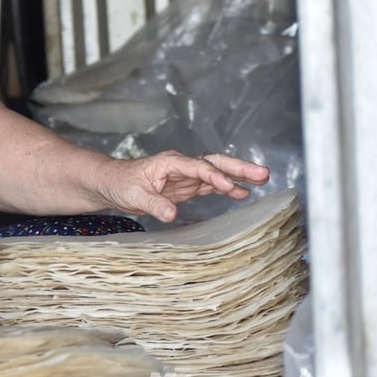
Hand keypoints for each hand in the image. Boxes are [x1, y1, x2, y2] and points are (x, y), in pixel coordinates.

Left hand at [97, 150, 270, 222]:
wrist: (112, 183)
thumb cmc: (120, 183)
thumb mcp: (133, 195)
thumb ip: (154, 204)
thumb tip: (171, 213)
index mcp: (169, 163)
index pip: (197, 167)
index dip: (214, 176)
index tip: (229, 186)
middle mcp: (181, 166)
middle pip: (214, 163)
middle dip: (238, 168)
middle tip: (262, 173)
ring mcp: (186, 176)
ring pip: (217, 173)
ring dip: (238, 177)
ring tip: (263, 180)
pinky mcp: (187, 187)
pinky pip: (211, 186)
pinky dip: (227, 189)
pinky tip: (242, 193)